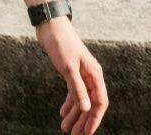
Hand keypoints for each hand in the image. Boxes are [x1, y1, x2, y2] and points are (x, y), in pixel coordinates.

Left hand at [36, 17, 106, 133]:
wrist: (50, 26)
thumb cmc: (61, 44)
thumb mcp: (68, 68)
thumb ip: (77, 89)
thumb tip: (86, 108)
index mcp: (94, 74)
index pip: (100, 102)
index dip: (94, 119)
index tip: (87, 133)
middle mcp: (91, 76)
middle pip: (90, 104)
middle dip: (83, 120)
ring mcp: (81, 74)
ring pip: (81, 100)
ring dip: (74, 114)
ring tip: (65, 128)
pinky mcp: (71, 72)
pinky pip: (74, 92)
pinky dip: (69, 103)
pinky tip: (63, 113)